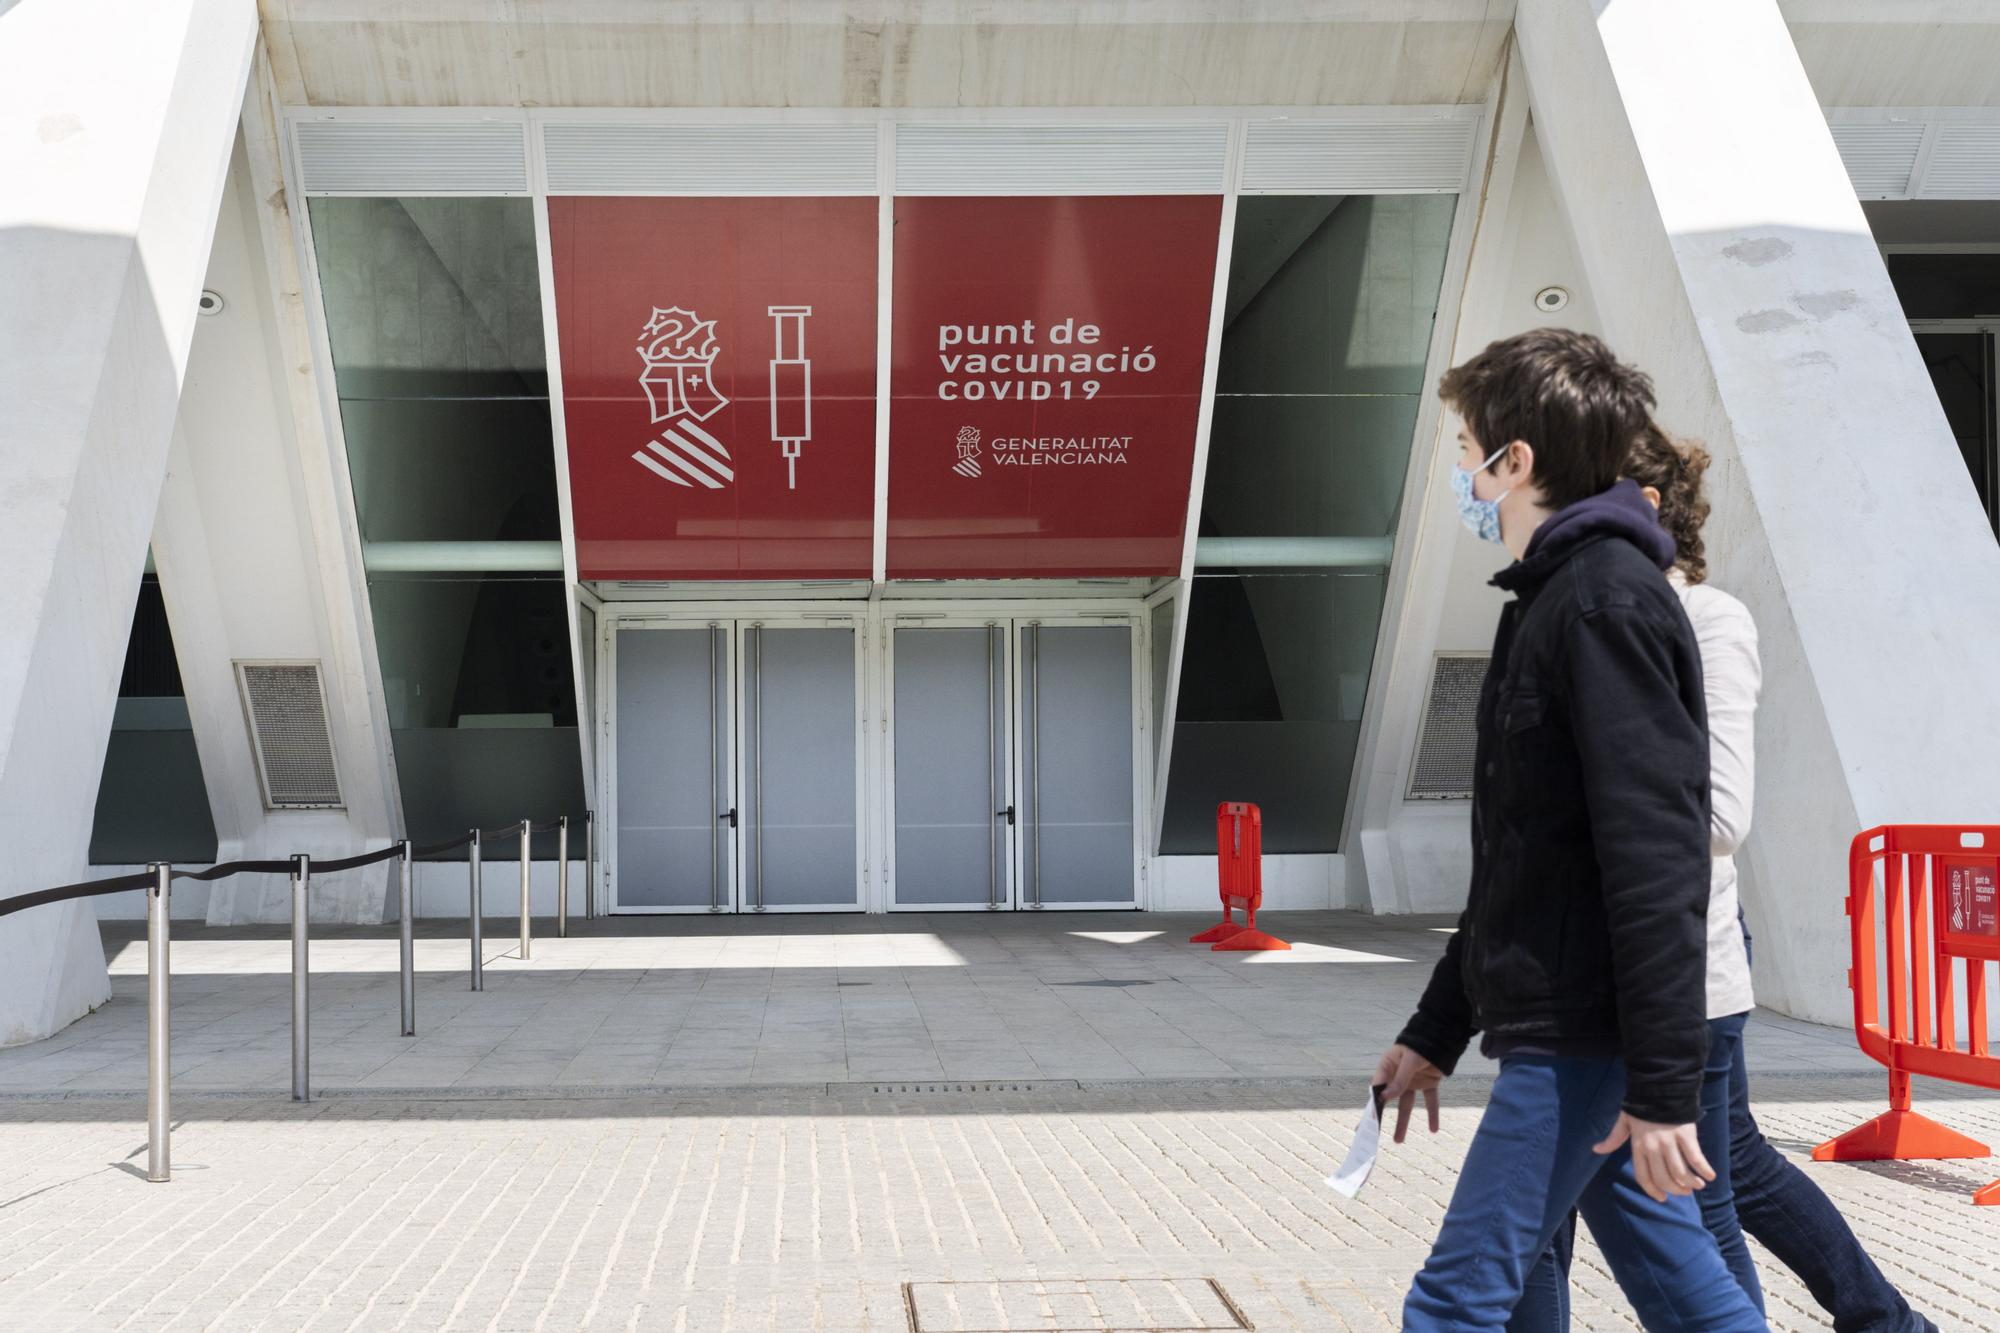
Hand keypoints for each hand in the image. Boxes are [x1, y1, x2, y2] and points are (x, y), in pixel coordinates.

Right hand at [1373, 1043, 1442, 1143]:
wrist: (1442, 1036)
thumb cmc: (1420, 1044)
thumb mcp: (1409, 1060)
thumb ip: (1399, 1079)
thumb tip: (1385, 1098)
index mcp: (1387, 1067)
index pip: (1377, 1089)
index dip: (1373, 1104)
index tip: (1369, 1120)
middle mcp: (1398, 1076)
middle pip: (1388, 1100)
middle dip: (1380, 1118)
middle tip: (1371, 1134)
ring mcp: (1413, 1081)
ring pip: (1406, 1105)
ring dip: (1403, 1123)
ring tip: (1398, 1141)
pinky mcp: (1428, 1084)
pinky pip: (1429, 1101)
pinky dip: (1433, 1114)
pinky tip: (1434, 1129)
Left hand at [1593, 1112, 1714, 1201]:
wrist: (1659, 1087)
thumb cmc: (1641, 1106)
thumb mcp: (1624, 1122)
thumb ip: (1613, 1139)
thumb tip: (1596, 1149)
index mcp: (1638, 1146)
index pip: (1643, 1176)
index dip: (1653, 1191)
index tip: (1662, 1198)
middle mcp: (1653, 1147)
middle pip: (1664, 1178)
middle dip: (1675, 1190)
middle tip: (1684, 1191)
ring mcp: (1669, 1141)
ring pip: (1680, 1172)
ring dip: (1691, 1183)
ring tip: (1697, 1185)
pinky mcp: (1685, 1135)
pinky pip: (1695, 1157)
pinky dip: (1704, 1169)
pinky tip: (1710, 1176)